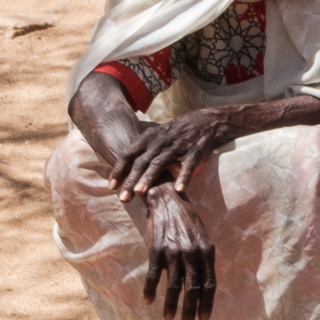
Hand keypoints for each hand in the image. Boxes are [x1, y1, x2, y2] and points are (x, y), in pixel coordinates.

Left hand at [116, 108, 237, 195]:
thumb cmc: (178, 132)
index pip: (128, 154)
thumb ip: (142, 149)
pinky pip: (188, 165)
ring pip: (160, 163)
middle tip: (123, 198)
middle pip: (142, 162)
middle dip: (131, 180)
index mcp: (149, 138)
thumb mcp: (157, 135)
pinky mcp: (195, 151)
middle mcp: (160, 142)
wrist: (208, 121)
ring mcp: (178, 146)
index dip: (119, 170)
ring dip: (149, 178)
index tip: (111, 186)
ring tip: (140, 192)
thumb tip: (123, 166)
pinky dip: (184, 177)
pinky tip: (178, 189)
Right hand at [140, 184, 219, 319]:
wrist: (167, 199)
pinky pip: (154, 275)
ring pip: (174, 286)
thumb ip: (203, 259)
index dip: (207, 303)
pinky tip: (149, 300)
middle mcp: (192, 253)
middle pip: (193, 288)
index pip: (210, 284)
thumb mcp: (202, 238)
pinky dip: (151, 290)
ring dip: (171, 305)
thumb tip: (204, 283)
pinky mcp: (156, 249)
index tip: (204, 319)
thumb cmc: (186, 221)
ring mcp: (174, 252)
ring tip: (170, 318)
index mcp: (207, 252)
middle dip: (190, 310)